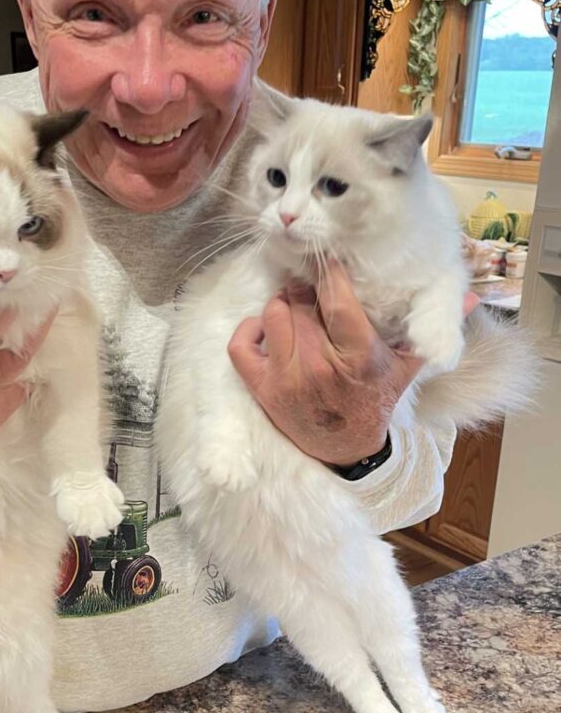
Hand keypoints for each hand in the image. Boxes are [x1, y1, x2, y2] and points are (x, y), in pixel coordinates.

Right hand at [0, 309, 55, 491]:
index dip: (5, 308)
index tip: (20, 289)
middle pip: (15, 348)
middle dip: (32, 322)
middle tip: (46, 299)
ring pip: (19, 365)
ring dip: (29, 343)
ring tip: (40, 320)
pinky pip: (16, 389)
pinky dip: (15, 373)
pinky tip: (9, 361)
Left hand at [227, 260, 479, 466]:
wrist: (346, 450)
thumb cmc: (376, 400)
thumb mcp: (408, 367)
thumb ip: (429, 329)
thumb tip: (471, 296)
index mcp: (359, 357)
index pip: (338, 299)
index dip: (332, 274)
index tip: (331, 262)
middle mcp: (320, 367)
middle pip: (302, 303)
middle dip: (306, 290)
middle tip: (312, 288)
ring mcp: (288, 378)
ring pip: (274, 315)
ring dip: (282, 305)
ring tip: (295, 307)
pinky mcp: (262, 389)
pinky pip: (241, 345)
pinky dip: (249, 329)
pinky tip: (267, 327)